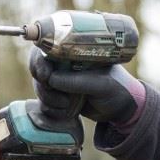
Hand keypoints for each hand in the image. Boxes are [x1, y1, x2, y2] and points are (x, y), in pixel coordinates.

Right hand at [29, 46, 144, 124]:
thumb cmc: (117, 89)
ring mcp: (61, 80)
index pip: (47, 47)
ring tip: (66, 105)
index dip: (38, 59)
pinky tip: (66, 112)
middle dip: (42, 84)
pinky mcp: (61, 96)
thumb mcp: (101, 84)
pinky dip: (51, 109)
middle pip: (38, 68)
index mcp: (76, 52)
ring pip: (41, 87)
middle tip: (52, 93)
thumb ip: (78, 81)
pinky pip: (45, 102)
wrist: (122, 109)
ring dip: (48, 99)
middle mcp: (65, 64)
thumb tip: (51, 79)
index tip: (43, 75)